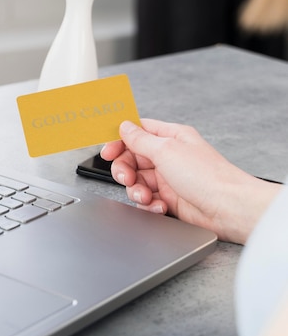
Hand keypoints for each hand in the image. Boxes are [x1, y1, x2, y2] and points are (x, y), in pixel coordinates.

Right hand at [100, 119, 280, 243]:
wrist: (228, 208)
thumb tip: (124, 127)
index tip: (107, 151)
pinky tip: (160, 206)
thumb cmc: (207, 176)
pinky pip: (146, 199)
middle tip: (126, 177)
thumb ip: (140, 139)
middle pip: (131, 159)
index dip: (119, 141)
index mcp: (170, 137)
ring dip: (136, 190)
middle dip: (124, 169)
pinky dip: (148, 204)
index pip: (136, 132)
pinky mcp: (169, 199)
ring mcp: (168, 178)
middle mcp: (168, 156)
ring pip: (136, 181)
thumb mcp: (166, 150)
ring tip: (146, 195)